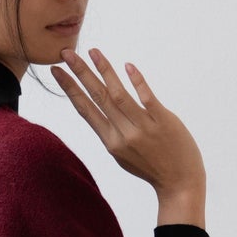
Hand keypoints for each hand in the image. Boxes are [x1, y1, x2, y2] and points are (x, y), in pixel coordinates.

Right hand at [50, 48, 205, 203]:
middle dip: (80, 73)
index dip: (70, 89)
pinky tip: (128, 66)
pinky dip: (137, 81)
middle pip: (97, 97)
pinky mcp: (163, 122)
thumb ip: (113, 133)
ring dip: (104, 70)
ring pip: (118, 95)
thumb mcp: (124, 155)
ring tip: (93, 51)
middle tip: (66, 52)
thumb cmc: (152, 167)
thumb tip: (102, 111)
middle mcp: (123, 134)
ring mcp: (143, 128)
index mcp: (111, 142)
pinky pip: (147, 98)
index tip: (56, 71)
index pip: (85, 110)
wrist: (180, 184)